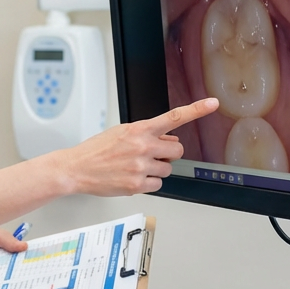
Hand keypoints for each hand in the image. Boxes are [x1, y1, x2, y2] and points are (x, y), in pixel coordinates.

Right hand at [60, 97, 218, 196]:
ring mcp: (141, 167)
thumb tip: (171, 139)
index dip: (197, 109)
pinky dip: (148, 183)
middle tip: (153, 155)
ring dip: (156, 169)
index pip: (174, 117)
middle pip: (177, 151)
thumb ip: (148, 134)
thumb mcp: (121, 133)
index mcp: (139, 129)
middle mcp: (143, 146)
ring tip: (136, 167)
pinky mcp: (137, 185)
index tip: (212, 103)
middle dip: (169, 154)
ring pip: (167, 170)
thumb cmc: (96, 150)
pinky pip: (158, 185)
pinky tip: (132, 178)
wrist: (76, 168)